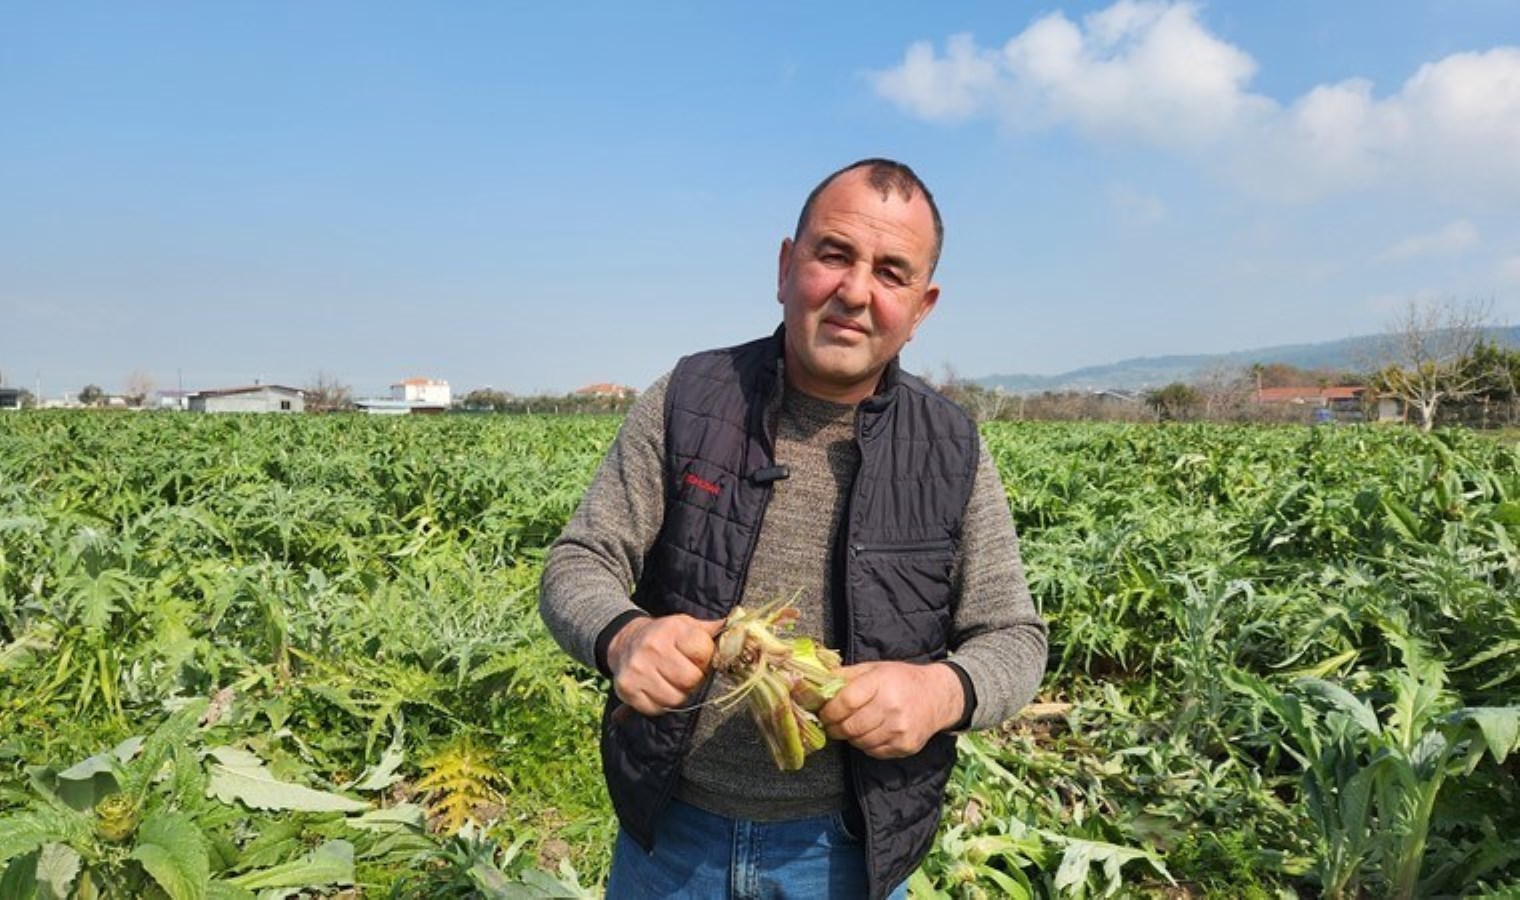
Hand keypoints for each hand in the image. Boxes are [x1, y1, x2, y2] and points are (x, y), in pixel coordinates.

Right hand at [607, 614, 723, 716]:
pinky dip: (662, 704)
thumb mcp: (687, 625)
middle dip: (693, 680)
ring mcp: (638, 670)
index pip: (703, 652)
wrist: (625, 641)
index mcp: (672, 629)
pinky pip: (657, 709)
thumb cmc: (665, 635)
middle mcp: (652, 648)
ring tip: (673, 681)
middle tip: (686, 673)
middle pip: (690, 680)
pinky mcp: (628, 690)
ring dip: (679, 694)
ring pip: (675, 699)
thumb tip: (743, 626)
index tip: (698, 658)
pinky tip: (659, 689)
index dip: (705, 659)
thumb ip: (713, 629)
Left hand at [818, 661, 964, 757]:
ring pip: (859, 742)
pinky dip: (866, 745)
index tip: (824, 712)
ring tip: (852, 727)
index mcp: (881, 683)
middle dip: (835, 728)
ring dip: (850, 737)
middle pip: (850, 726)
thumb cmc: (901, 680)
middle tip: (832, 724)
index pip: (845, 702)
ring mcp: (900, 729)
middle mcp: (892, 707)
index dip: (829, 711)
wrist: (938, 696)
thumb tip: (817, 684)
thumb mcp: (874, 668)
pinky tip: (870, 733)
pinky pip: (873, 752)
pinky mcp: (905, 746)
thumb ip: (846, 676)